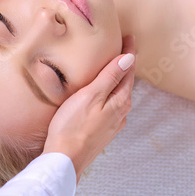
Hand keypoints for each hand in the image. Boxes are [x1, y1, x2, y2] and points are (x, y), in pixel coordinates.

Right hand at [42, 35, 135, 182]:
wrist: (65, 159)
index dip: (129, 52)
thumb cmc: (73, 126)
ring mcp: (112, 124)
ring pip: (118, 96)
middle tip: (122, 49)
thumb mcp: (91, 96)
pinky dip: (108, 95)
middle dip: (125, 66)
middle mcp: (120, 113)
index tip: (129, 36)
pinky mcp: (101, 131)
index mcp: (120, 101)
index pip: (128, 70)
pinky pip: (110, 107)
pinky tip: (100, 96)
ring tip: (111, 69)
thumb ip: (109, 78)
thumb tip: (128, 59)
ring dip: (117, 81)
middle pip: (126, 83)